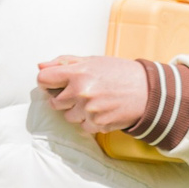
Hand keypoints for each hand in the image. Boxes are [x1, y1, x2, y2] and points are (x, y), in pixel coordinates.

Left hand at [35, 55, 150, 135]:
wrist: (148, 91)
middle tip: (81, 92)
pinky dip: (90, 121)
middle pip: (53, 102)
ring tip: (94, 101)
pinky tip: (102, 110)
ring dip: (76, 111)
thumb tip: (40, 65)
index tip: (54, 83)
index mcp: (78, 72)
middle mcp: (81, 91)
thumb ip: (65, 62)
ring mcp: (89, 109)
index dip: (47, 81)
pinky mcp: (97, 124)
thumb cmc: (119, 73)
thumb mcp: (93, 61)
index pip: (43, 79)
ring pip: (67, 116)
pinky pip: (82, 126)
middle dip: (63, 98)